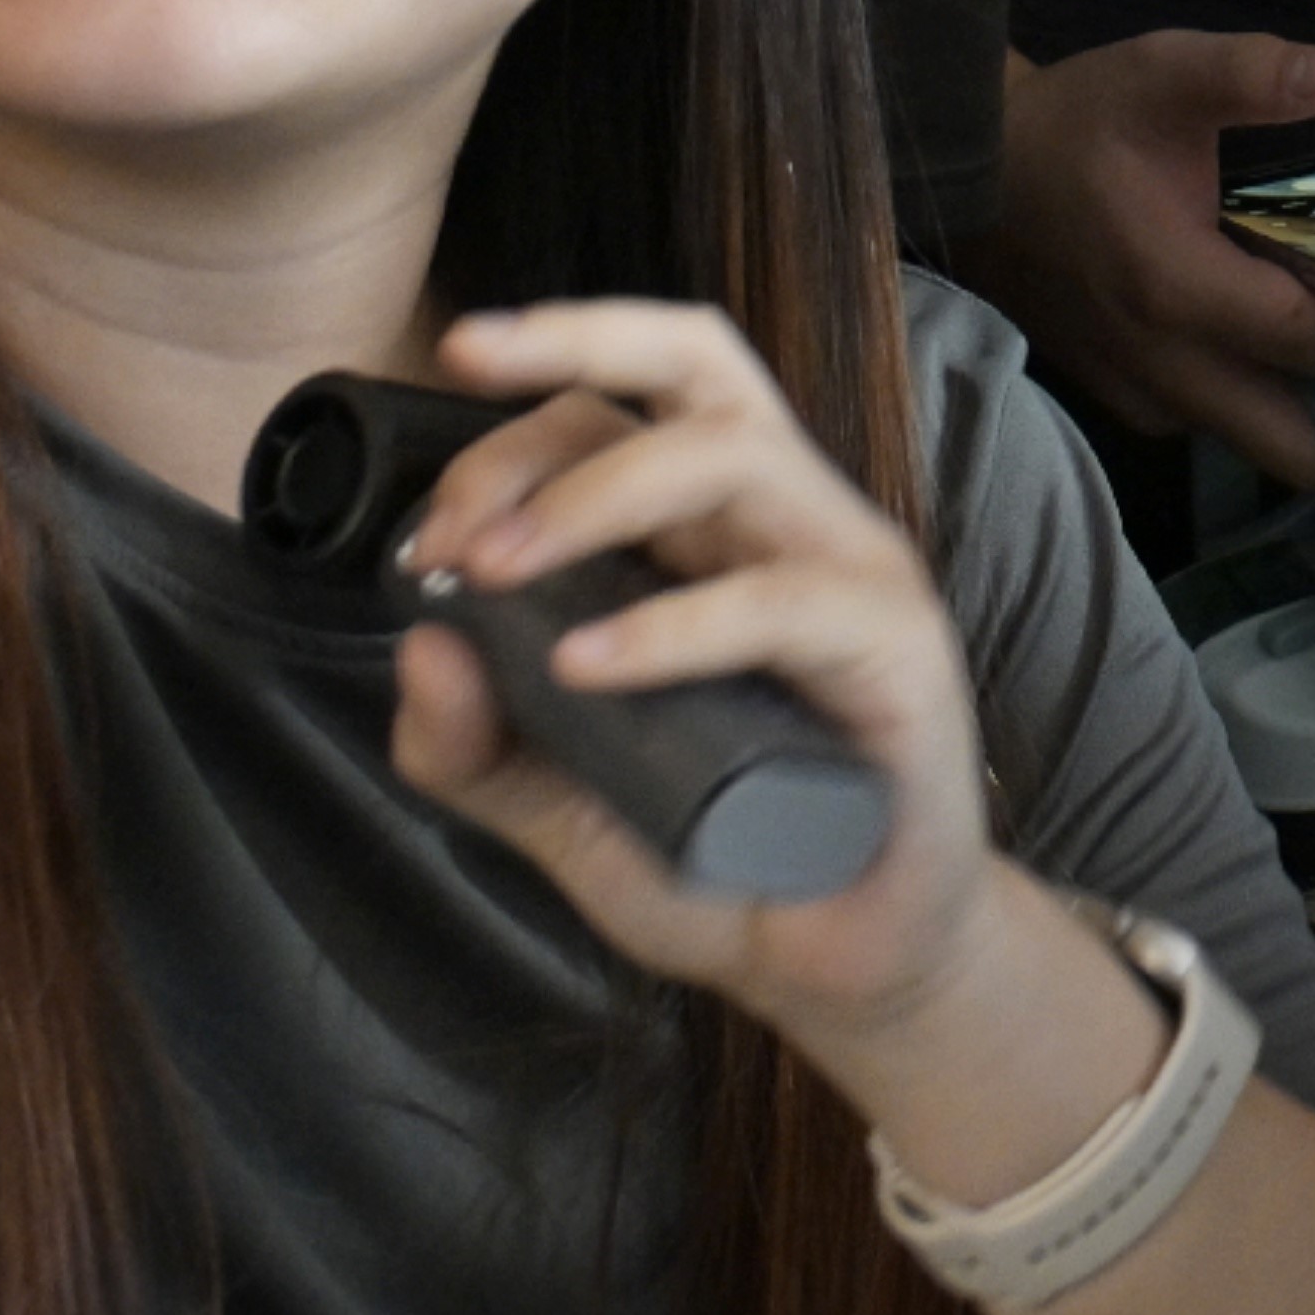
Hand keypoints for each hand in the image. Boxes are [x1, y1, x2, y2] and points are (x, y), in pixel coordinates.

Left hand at [376, 299, 1005, 1027]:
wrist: (842, 966)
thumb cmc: (718, 859)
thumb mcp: (558, 809)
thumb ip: (475, 745)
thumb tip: (418, 642)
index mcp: (711, 528)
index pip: (619, 403)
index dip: (509, 433)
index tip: (427, 531)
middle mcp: (784, 519)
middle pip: (694, 364)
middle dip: (570, 348)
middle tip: (460, 486)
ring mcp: (849, 571)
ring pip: (733, 452)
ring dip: (593, 495)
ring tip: (496, 570)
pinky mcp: (896, 649)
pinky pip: (782, 601)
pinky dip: (671, 624)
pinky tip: (585, 665)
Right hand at [972, 31, 1314, 488]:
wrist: (971, 171)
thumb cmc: (1074, 124)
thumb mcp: (1160, 72)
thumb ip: (1247, 72)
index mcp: (1177, 290)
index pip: (1308, 343)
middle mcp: (1162, 365)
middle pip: (1294, 447)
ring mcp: (1138, 392)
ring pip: (1253, 443)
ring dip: (1313, 418)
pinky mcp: (1120, 397)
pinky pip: (1211, 427)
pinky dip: (1259, 406)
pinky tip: (1278, 353)